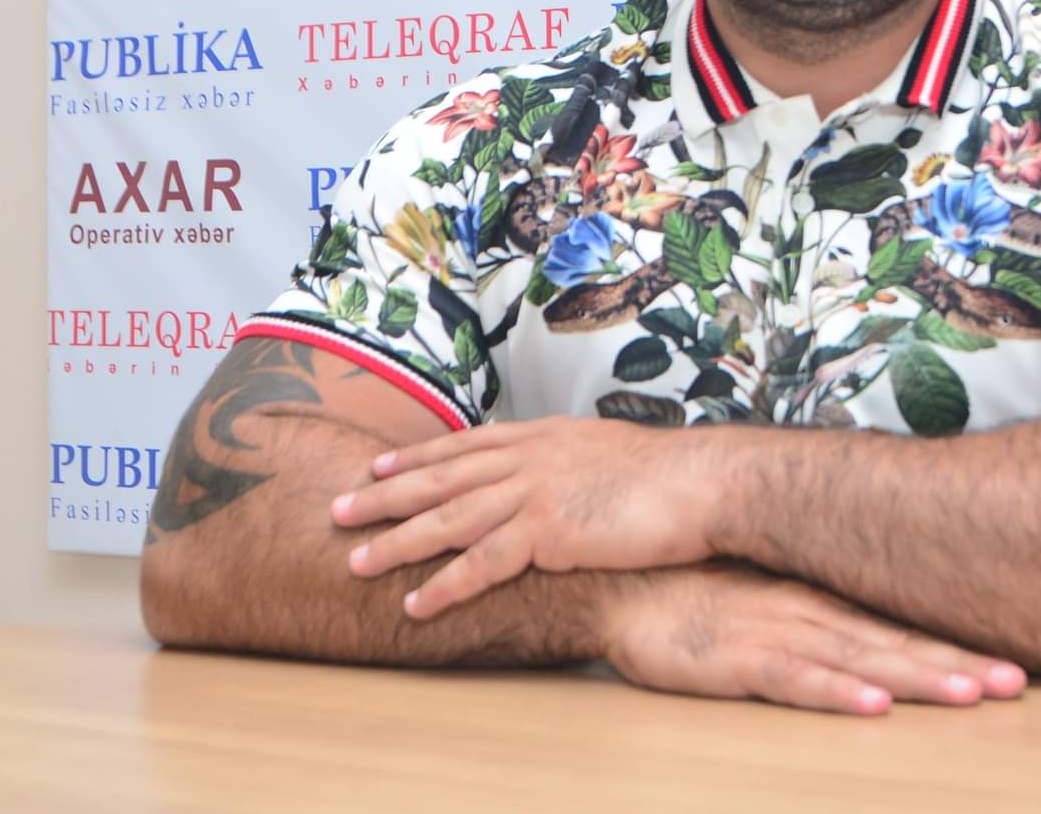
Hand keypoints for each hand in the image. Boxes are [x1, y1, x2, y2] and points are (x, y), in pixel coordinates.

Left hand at [331, 415, 713, 618]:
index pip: (467, 445)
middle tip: (337, 507)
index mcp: (545, 436)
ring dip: (398, 541)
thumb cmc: (671, 476)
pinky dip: (444, 585)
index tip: (380, 465)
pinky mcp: (548, 533)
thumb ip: (573, 461)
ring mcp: (536, 493)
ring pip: (449, 517)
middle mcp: (531, 458)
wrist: (703, 483)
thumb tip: (563, 476)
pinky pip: (482, 564)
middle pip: (442, 476)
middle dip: (385, 494)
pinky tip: (415, 604)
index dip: (419, 457)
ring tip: (356, 561)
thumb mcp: (609, 452)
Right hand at [602, 562, 1027, 715]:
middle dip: (958, 665)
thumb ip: (821, 615)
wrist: (621, 581)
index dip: (958, 645)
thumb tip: (878, 632)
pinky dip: (834, 691)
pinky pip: (792, 679)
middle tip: (1016, 681)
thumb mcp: (771, 600)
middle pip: (896, 644)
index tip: (1015, 662)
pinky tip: (870, 704)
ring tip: (969, 693)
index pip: (901, 627)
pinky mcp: (734, 658)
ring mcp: (774, 632)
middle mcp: (810, 612)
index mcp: (822, 602)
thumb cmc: (698, 595)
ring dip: (916, 678)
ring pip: (859, 659)